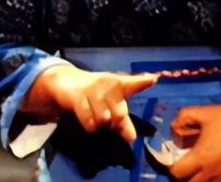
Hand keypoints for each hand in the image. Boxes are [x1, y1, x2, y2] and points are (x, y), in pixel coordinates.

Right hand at [23, 65, 156, 142]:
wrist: (66, 82)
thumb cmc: (94, 93)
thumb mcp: (110, 102)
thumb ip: (123, 121)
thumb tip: (131, 139)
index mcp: (118, 84)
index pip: (132, 83)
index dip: (143, 82)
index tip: (154, 79)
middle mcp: (107, 85)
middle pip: (119, 114)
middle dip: (116, 125)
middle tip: (109, 123)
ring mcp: (92, 90)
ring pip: (103, 121)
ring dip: (99, 125)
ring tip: (94, 117)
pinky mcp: (78, 97)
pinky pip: (88, 121)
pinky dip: (88, 125)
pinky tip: (86, 119)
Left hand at [167, 104, 220, 181]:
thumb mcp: (201, 112)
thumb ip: (182, 119)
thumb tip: (173, 130)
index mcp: (201, 157)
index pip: (176, 174)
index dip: (169, 168)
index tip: (169, 160)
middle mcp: (211, 173)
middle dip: (181, 177)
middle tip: (181, 165)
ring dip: (195, 180)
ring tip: (195, 168)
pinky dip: (210, 181)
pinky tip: (209, 170)